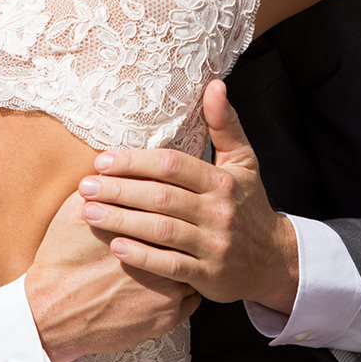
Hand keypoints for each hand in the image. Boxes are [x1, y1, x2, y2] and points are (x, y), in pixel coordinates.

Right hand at [26, 191, 199, 361]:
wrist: (53, 314)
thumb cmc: (61, 261)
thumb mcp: (74, 214)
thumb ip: (102, 188)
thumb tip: (118, 169)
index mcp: (142, 226)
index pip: (171, 202)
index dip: (169, 196)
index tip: (165, 195)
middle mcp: (164, 255)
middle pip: (188, 231)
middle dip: (186, 223)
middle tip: (179, 220)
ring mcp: (170, 289)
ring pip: (194, 263)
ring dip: (188, 255)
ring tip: (177, 249)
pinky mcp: (169, 315)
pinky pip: (191, 296)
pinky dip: (182, 286)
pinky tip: (168, 280)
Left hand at [78, 80, 299, 312]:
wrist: (275, 260)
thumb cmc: (248, 204)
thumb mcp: (243, 161)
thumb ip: (224, 124)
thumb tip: (213, 84)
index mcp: (222, 181)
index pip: (172, 165)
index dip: (135, 161)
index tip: (102, 160)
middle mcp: (219, 212)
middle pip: (161, 197)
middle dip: (119, 190)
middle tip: (85, 186)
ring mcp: (215, 246)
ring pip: (161, 230)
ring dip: (121, 221)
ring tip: (89, 213)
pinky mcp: (210, 276)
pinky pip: (171, 266)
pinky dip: (142, 257)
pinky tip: (116, 247)